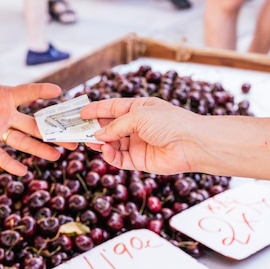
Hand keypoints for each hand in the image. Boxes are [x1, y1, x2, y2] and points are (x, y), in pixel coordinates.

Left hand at [0, 66, 72, 175]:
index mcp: (6, 96)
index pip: (28, 93)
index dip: (42, 91)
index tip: (58, 92)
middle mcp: (7, 115)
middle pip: (34, 124)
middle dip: (54, 131)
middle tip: (72, 138)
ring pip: (23, 141)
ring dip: (39, 149)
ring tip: (56, 155)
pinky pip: (0, 155)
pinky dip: (10, 163)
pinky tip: (23, 171)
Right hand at [80, 97, 196, 174]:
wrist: (190, 144)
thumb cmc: (169, 122)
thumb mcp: (138, 116)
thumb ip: (116, 125)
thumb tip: (99, 134)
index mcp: (139, 108)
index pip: (112, 107)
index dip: (96, 109)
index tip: (80, 113)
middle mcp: (137, 126)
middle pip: (110, 127)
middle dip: (95, 128)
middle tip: (79, 131)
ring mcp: (137, 143)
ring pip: (112, 144)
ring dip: (101, 143)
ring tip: (90, 142)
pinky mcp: (139, 160)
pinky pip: (119, 158)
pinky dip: (110, 155)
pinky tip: (105, 151)